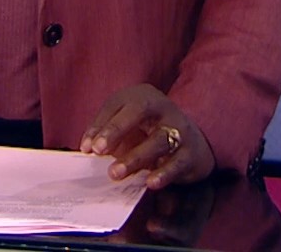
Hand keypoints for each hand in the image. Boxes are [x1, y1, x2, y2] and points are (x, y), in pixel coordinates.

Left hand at [79, 84, 215, 188]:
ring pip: (159, 139)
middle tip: (98, 150)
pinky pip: (177, 162)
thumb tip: (87, 148)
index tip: (87, 147)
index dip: (101, 125)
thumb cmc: (150, 132)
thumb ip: (107, 132)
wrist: (193, 142)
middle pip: (140, 111)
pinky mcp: (191, 153)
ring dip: (135, 157)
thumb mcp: (128, 125)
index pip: (119, 104)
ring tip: (116, 173)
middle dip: (117, 129)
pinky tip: (150, 182)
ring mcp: (180, 129)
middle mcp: (163, 108)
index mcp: (143, 97)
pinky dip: (163, 173)